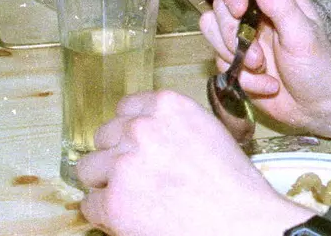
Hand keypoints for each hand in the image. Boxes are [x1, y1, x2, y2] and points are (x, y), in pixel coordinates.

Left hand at [77, 91, 311, 235]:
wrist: (241, 223)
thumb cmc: (234, 186)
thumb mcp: (207, 131)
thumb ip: (171, 124)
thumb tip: (142, 130)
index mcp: (166, 105)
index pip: (124, 108)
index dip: (128, 133)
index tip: (135, 148)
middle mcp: (141, 128)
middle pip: (103, 137)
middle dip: (115, 157)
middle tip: (138, 179)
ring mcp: (124, 164)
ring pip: (88, 169)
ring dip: (106, 184)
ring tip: (134, 199)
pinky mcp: (114, 201)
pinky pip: (90, 205)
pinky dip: (104, 215)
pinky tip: (130, 218)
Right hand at [201, 0, 330, 142]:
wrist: (318, 109)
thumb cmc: (319, 68)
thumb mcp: (303, 35)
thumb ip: (281, 4)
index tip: (239, 10)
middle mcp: (254, 11)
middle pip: (219, 5)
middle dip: (233, 36)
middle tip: (259, 58)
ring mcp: (242, 36)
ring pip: (211, 31)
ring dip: (235, 56)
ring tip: (262, 69)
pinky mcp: (234, 60)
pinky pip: (219, 62)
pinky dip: (243, 79)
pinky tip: (267, 85)